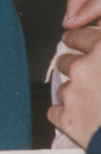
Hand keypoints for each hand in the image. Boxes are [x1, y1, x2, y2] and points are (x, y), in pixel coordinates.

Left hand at [48, 26, 100, 147]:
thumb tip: (99, 53)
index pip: (82, 35)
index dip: (78, 38)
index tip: (73, 40)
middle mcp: (84, 67)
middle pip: (65, 60)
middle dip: (72, 65)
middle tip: (82, 72)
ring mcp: (72, 93)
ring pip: (63, 87)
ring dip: (73, 93)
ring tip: (91, 101)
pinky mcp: (66, 117)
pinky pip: (57, 112)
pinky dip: (67, 115)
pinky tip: (83, 118)